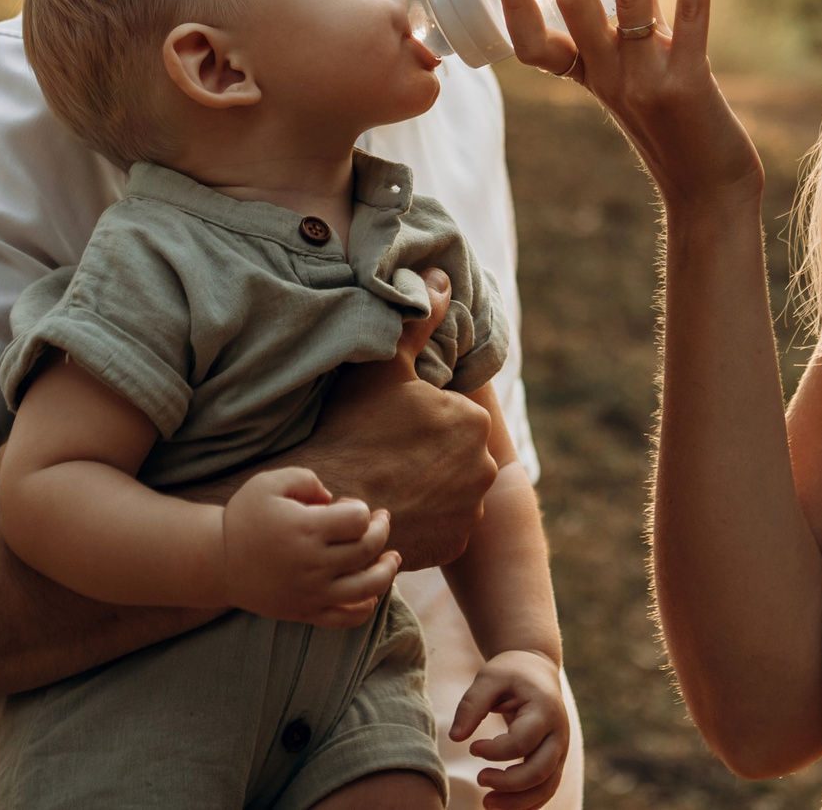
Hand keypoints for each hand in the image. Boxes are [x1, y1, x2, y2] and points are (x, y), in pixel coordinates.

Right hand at [220, 467, 400, 627]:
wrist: (217, 561)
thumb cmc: (245, 517)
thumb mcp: (269, 483)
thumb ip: (307, 479)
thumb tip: (334, 499)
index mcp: (306, 529)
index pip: (358, 519)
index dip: (361, 509)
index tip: (347, 506)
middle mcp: (313, 563)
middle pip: (368, 549)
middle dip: (381, 531)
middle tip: (381, 521)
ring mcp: (312, 592)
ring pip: (368, 587)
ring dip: (388, 571)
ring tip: (394, 558)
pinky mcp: (306, 612)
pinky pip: (347, 618)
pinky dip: (366, 607)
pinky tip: (372, 594)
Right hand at [309, 269, 497, 568]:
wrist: (336, 505)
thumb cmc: (355, 430)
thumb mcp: (383, 366)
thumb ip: (419, 321)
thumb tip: (443, 279)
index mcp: (473, 420)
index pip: (452, 410)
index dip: (421, 413)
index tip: (392, 420)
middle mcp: (485, 466)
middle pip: (456, 450)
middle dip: (431, 449)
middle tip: (386, 450)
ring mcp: (471, 509)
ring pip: (453, 487)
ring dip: (431, 485)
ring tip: (389, 480)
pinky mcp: (456, 542)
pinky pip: (445, 523)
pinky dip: (427, 517)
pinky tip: (395, 506)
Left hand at [450, 647, 569, 809]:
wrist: (538, 670)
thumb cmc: (511, 673)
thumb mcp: (489, 678)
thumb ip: (471, 705)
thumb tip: (455, 738)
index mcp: (544, 710)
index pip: (522, 742)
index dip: (495, 751)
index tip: (472, 748)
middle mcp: (558, 734)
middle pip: (540, 771)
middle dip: (508, 784)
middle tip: (479, 779)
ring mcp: (560, 750)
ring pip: (546, 787)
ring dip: (518, 802)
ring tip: (487, 803)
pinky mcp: (555, 761)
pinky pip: (546, 790)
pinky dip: (527, 804)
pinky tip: (502, 806)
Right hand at [499, 0, 762, 212]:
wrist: (709, 193)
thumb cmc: (675, 131)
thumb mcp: (636, 81)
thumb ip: (629, 35)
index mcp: (587, 78)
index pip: (530, 44)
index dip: (513, 2)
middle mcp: (607, 78)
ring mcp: (646, 81)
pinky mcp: (689, 83)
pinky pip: (690, 15)